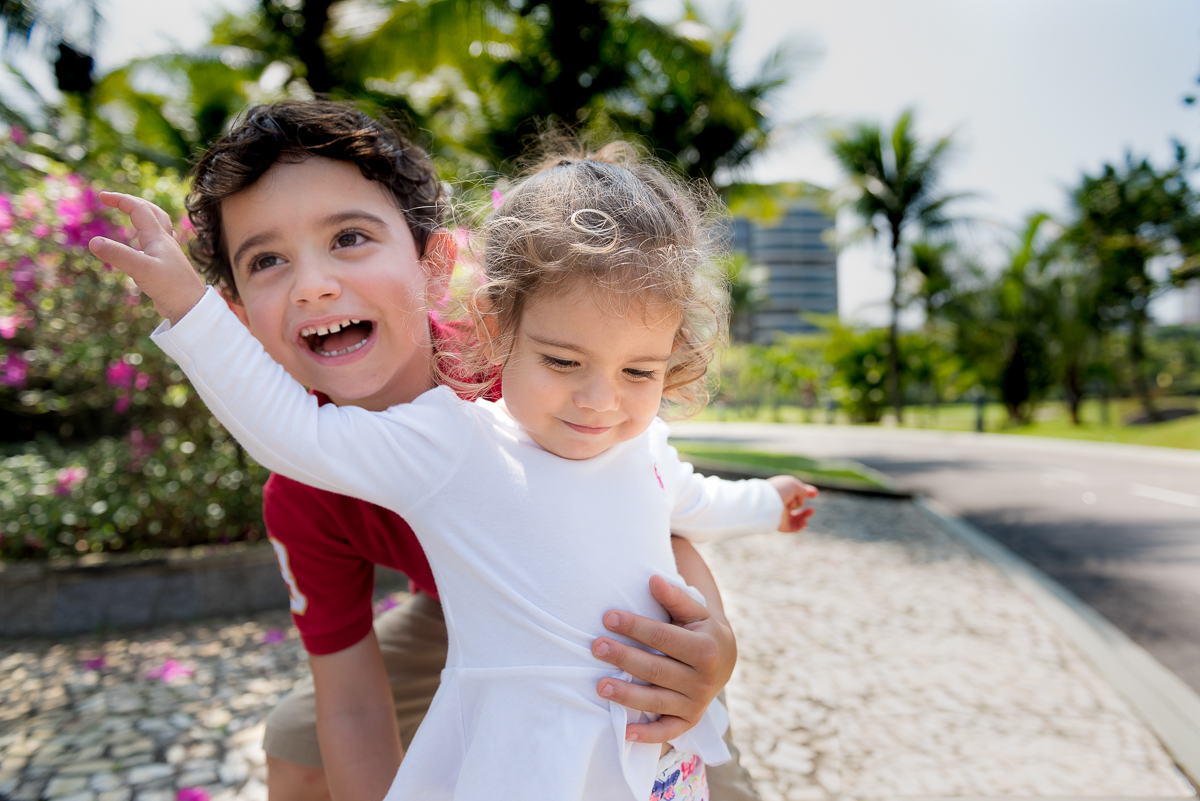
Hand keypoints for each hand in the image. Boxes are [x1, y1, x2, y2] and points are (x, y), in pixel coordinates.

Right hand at [88, 192, 206, 324]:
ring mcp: (167, 255)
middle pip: (153, 213)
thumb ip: (118, 255)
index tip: (102, 196)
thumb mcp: (141, 269)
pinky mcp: (166, 268)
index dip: (121, 200)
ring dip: (143, 218)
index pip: (139, 209)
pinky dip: (146, 239)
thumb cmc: (171, 287)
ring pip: (156, 229)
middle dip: (133, 203)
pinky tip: (141, 248)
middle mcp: (165, 243)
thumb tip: (93, 242)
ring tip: (130, 216)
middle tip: (115, 200)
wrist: (191, 308)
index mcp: (159, 237)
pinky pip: (156, 246)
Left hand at [591, 574, 734, 742]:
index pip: (663, 638)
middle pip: (656, 670)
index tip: (608, 617)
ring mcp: (697, 703)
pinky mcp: (689, 720)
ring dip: (627, 695)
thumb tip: (653, 579)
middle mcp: (704, 680)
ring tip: (600, 686)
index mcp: (706, 649)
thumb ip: (674, 597)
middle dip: (624, 658)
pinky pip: (668, 731)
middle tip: (596, 647)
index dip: (634, 627)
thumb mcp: (695, 611)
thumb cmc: (701, 629)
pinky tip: (625, 732)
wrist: (724, 658)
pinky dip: (647, 735)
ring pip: (656, 701)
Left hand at [767, 474, 817, 532]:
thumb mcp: (794, 485)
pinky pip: (792, 528)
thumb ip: (803, 490)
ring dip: (805, 515)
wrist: (769, 502)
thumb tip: (804, 500)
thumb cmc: (780, 491)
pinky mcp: (781, 525)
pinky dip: (800, 526)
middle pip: (794, 505)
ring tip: (812, 510)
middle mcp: (779, 504)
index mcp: (780, 492)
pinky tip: (805, 522)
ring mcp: (780, 515)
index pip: (792, 494)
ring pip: (795, 517)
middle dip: (803, 504)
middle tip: (811, 503)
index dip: (803, 493)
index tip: (815, 493)